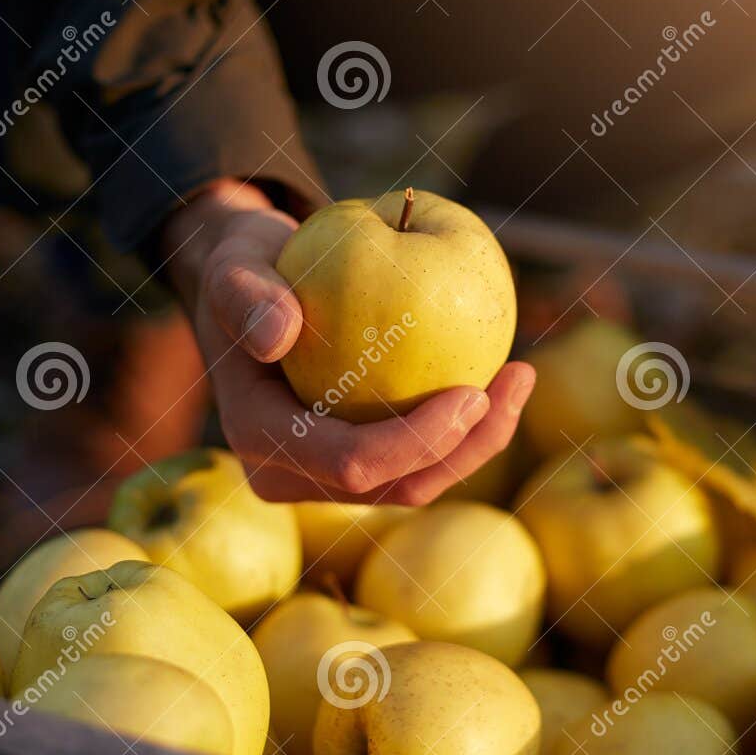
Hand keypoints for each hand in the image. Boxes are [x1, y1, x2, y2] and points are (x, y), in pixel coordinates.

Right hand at [161, 179, 533, 503]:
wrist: (252, 290)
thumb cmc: (247, 268)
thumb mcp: (234, 265)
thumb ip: (244, 295)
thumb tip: (279, 335)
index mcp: (261, 440)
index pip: (350, 462)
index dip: (416, 441)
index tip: (472, 391)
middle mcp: (292, 476)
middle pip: (397, 488)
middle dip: (467, 448)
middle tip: (517, 379)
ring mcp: (327, 479)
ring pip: (418, 484)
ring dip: (478, 442)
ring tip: (521, 377)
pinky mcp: (361, 465)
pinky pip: (423, 460)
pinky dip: (466, 428)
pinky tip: (505, 378)